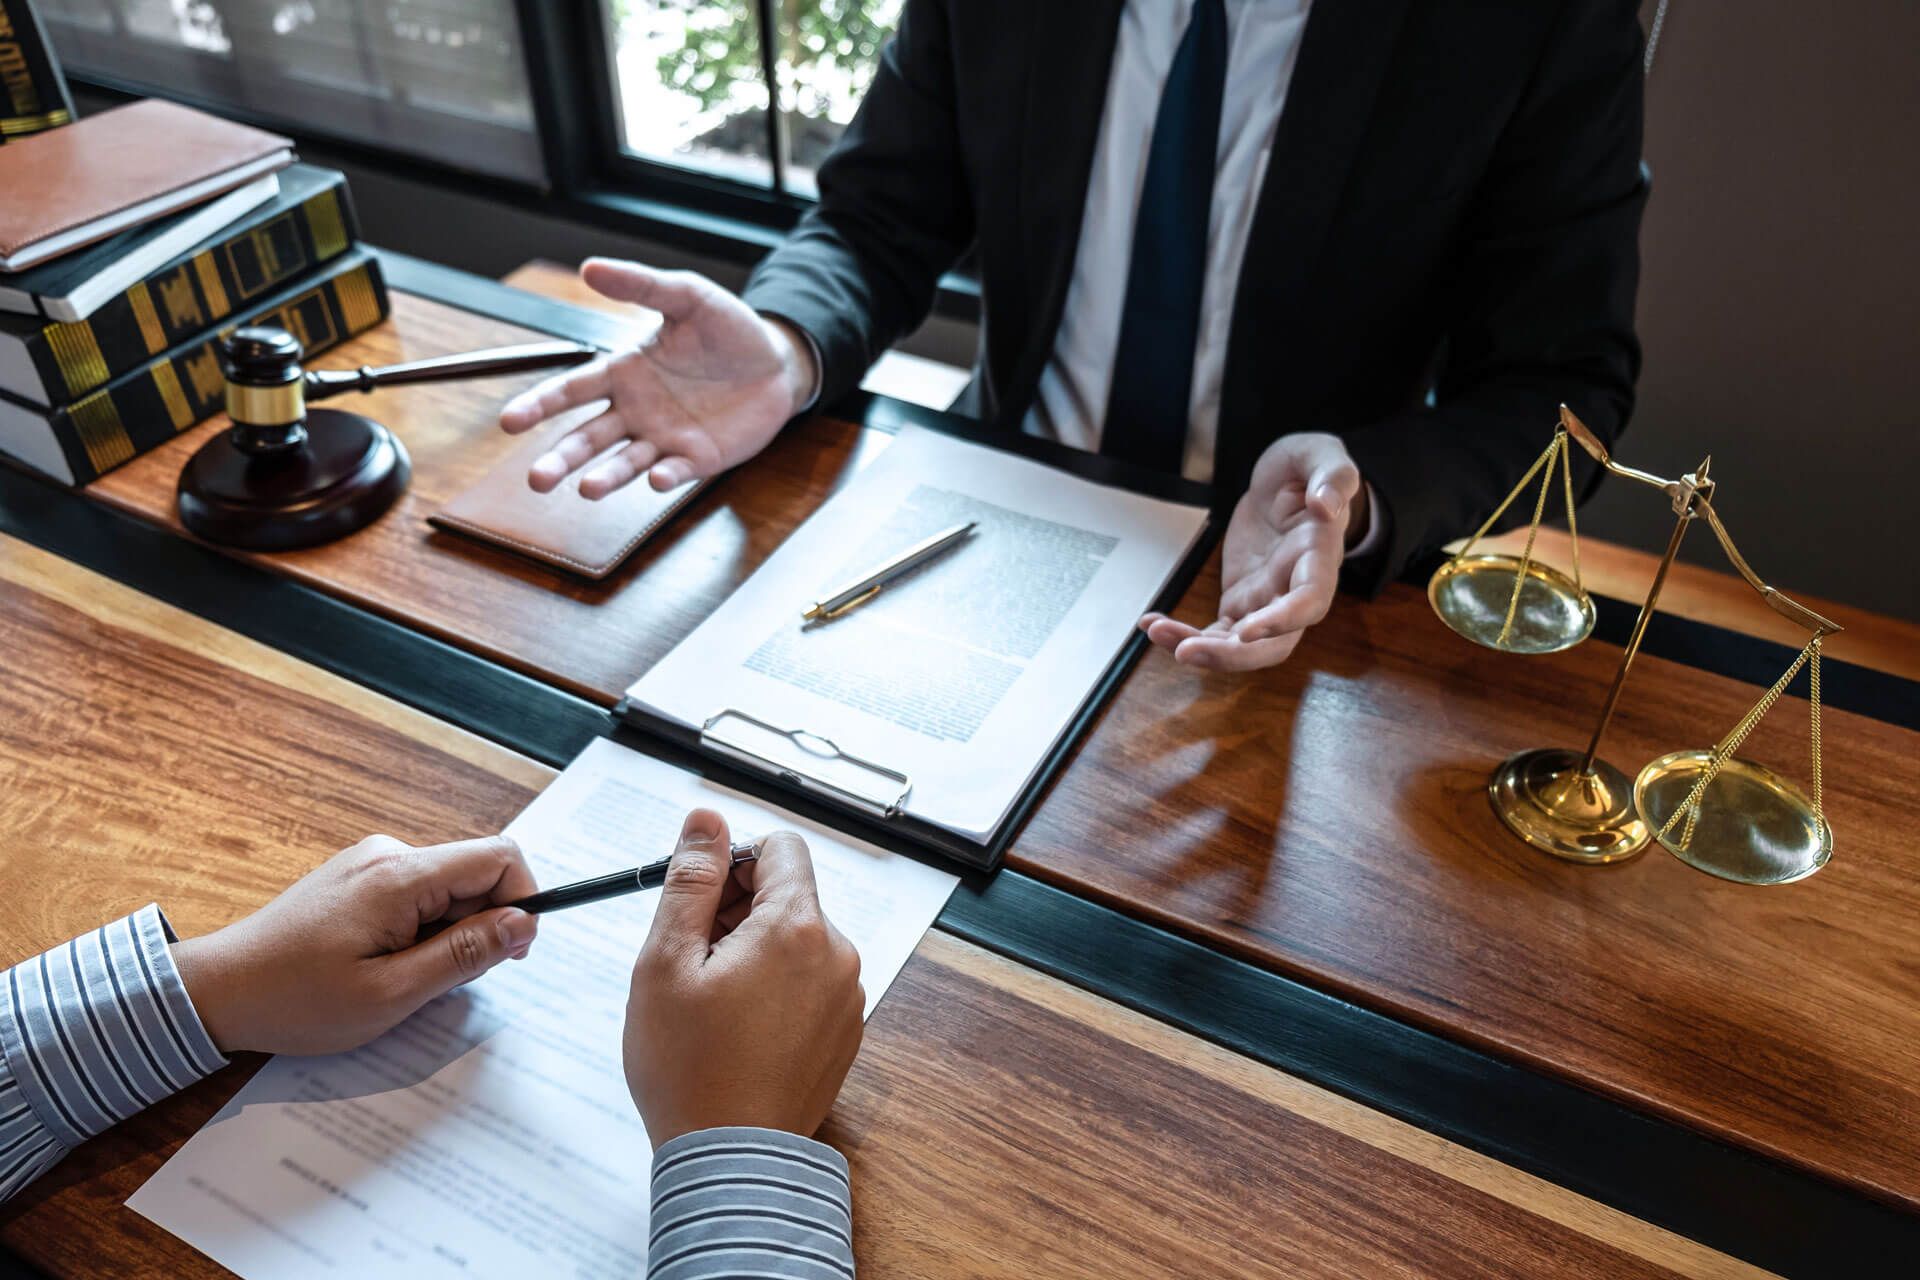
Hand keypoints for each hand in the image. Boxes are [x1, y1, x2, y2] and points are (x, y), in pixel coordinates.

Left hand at [170, 835, 537, 1055]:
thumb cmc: (295, 1000)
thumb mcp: (391, 994)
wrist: (217, 990)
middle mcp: (388, 854)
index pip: (499, 858)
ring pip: (446, 890)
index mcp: (400, 876)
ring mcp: (370, 862)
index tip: (512, 953)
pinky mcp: (358, 877)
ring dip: (444, 935)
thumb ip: (464, 955)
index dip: (524, 901)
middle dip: (477, 929)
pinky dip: (419, 931)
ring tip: (399, 979)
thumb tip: (522, 923)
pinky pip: (417, 895)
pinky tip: (382, 965)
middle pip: (473, 876)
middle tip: (439, 983)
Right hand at [498, 258, 818, 498]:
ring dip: (604, 477)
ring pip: (624, 463)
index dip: (540, 405)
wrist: (777, 361)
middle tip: (537, 480)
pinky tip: (654, 480)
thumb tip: (589, 267)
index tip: (509, 422)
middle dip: (561, 458)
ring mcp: (665, 438)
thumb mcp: (687, 296)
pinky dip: (663, 478)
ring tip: (586, 489)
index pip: (571, 390)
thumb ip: (641, 286)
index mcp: (623, 372)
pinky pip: (674, 472)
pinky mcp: (698, 458)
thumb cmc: (727, 328)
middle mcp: (635, 411)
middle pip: (588, 438)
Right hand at [624, 810, 862, 1148]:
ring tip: (712, 1002)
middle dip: (739, 911)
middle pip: (790, 895)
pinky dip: (776, 989)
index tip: (700, 900)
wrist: (729, 1160)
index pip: (781, 849)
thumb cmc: (688, 1068)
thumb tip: (707, 821)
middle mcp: (837, 955)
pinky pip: (810, 983)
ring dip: (756, 951)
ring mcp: (847, 997)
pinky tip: (738, 1029)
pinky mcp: (845, 1031)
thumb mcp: (666, 962)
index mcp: (797, 928)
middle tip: (692, 960)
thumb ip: (691, 881)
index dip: (734, 863)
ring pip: (798, 941)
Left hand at [1140, 432, 1365, 671]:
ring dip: (1200, 648)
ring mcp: (1266, 600)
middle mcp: (1295, 589)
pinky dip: (1184, 634)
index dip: (1282, 621)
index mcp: (1319, 557)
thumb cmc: (1308, 470)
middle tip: (1185, 652)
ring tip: (1156, 631)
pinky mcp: (1241, 599)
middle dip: (1231, 656)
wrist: (1287, 484)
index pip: (1310, 601)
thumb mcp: (1321, 455)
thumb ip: (1332, 476)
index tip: (1247, 631)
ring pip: (1240, 646)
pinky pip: (1215, 631)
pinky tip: (1151, 624)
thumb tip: (1325, 505)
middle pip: (1274, 644)